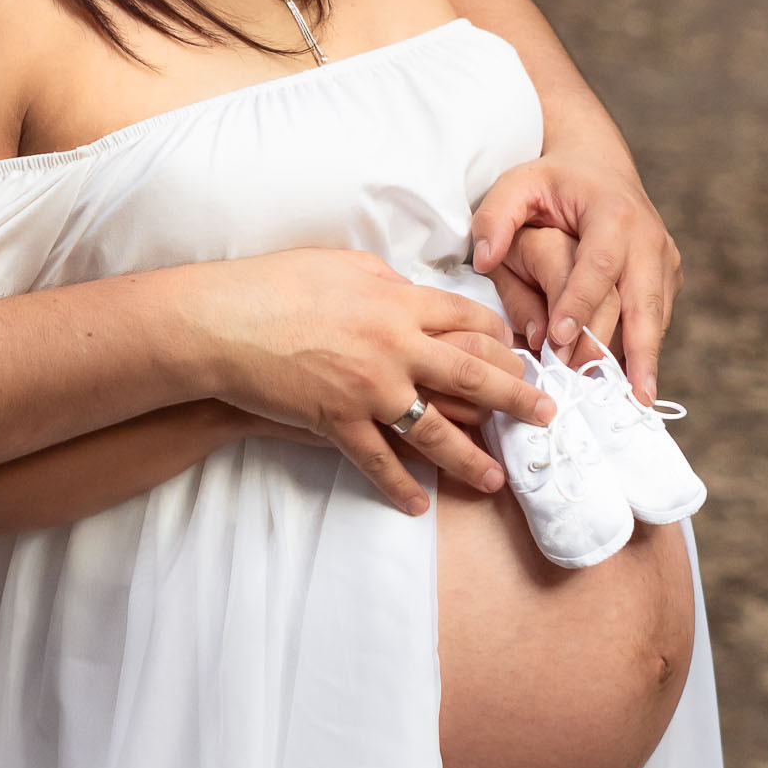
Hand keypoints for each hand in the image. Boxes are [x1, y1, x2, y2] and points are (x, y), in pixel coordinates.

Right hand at [189, 248, 555, 515]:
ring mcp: (368, 388)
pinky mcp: (336, 421)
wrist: (222, 322)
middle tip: (546, 416)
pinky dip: (399, 485)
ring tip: (496, 478)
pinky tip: (418, 503)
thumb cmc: (276, 284)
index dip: (498, 335)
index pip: (467, 317)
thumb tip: (410, 293)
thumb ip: (386, 283)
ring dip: (470, 457)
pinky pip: (378, 461)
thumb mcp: (343, 265)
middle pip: (472, 373)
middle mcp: (395, 346)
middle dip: (515, 398)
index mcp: (398, 301)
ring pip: (435, 430)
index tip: (518, 351)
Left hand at [469, 153, 681, 402]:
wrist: (598, 165)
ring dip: (645, 360)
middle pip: (643, 300)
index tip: (560, 340)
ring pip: (655, 316)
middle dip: (632, 349)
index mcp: (613, 213)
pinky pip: (657, 320)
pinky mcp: (667, 277)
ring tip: (636, 402)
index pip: (599, 265)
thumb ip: (495, 217)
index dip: (581, 303)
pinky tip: (635, 387)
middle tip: (621, 394)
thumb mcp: (516, 184)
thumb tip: (483, 261)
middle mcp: (648, 238)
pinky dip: (647, 353)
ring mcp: (664, 260)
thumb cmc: (551, 180)